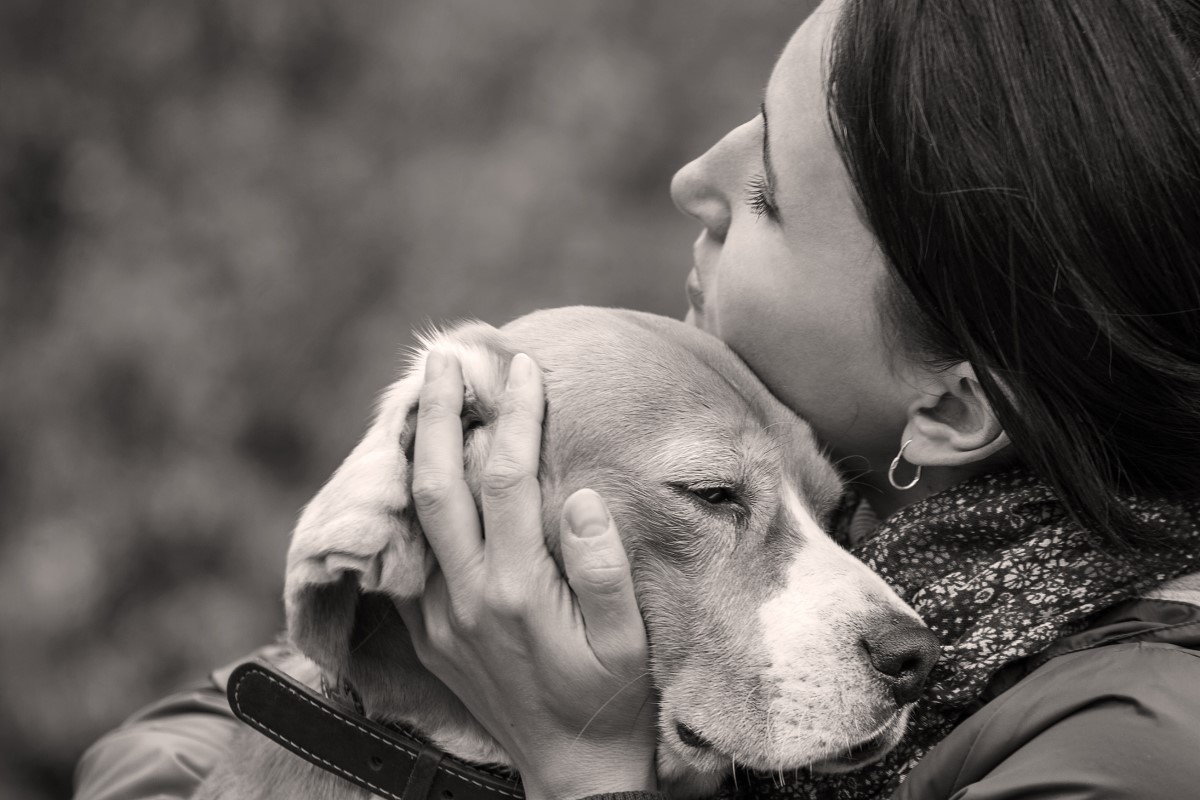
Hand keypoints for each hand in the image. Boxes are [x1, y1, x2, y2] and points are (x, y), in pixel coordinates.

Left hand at [398, 350, 657, 799]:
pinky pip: (408, 554)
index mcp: (518, 588)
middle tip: (442, 358)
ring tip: (420, 398)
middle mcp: (467, 596)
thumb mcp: (628, 639)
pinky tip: (420, 472)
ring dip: (415, 451)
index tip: (525, 369)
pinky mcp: (427, 632)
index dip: (515, 416)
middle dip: (438, 414)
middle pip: (439, 484)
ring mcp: (439, 615)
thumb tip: (576, 494)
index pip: (506, 478)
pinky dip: (410, 503)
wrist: (571, 769)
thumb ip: (602, 566)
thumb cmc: (609, 698)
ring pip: (414, 516)